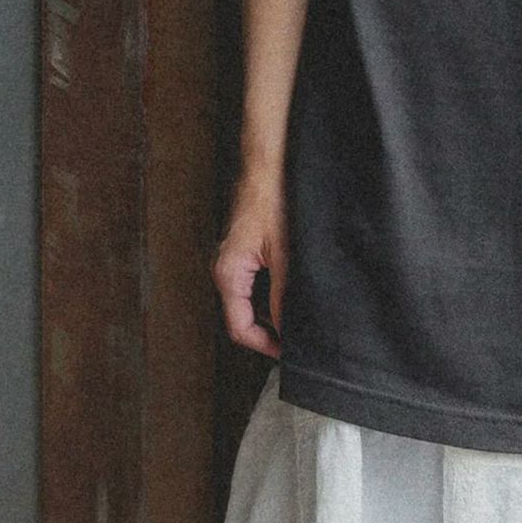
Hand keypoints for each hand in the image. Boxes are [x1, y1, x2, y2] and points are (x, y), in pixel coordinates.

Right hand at [211, 168, 289, 358]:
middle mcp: (226, 270)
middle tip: (294, 342)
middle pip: (241, 318)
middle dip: (267, 333)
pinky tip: (289, 296)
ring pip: (247, 302)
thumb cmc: (272, 201)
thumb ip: (283, 293)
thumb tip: (287, 326)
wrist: (268, 169)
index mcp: (229, 273)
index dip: (263, 345)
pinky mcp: (244, 252)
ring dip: (268, 315)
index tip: (285, 353)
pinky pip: (252, 285)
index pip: (239, 327)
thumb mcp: (284, 254)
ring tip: (295, 322)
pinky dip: (268, 297)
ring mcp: (234, 261)